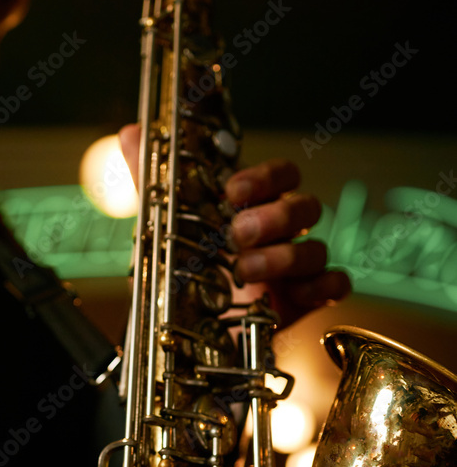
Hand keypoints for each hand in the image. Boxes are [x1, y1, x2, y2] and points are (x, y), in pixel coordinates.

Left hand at [118, 126, 349, 326]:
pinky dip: (322, 287)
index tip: (233, 191)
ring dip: (284, 257)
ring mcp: (296, 268)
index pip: (282, 175)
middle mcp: (281, 234)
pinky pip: (335, 285)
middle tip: (237, 235)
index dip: (265, 178)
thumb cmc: (186, 275)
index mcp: (255, 209)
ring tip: (245, 271)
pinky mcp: (306, 301)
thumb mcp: (165, 230)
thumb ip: (153, 184)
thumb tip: (131, 133)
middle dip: (274, 218)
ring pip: (316, 248)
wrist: (189, 333)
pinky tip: (293, 295)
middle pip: (305, 207)